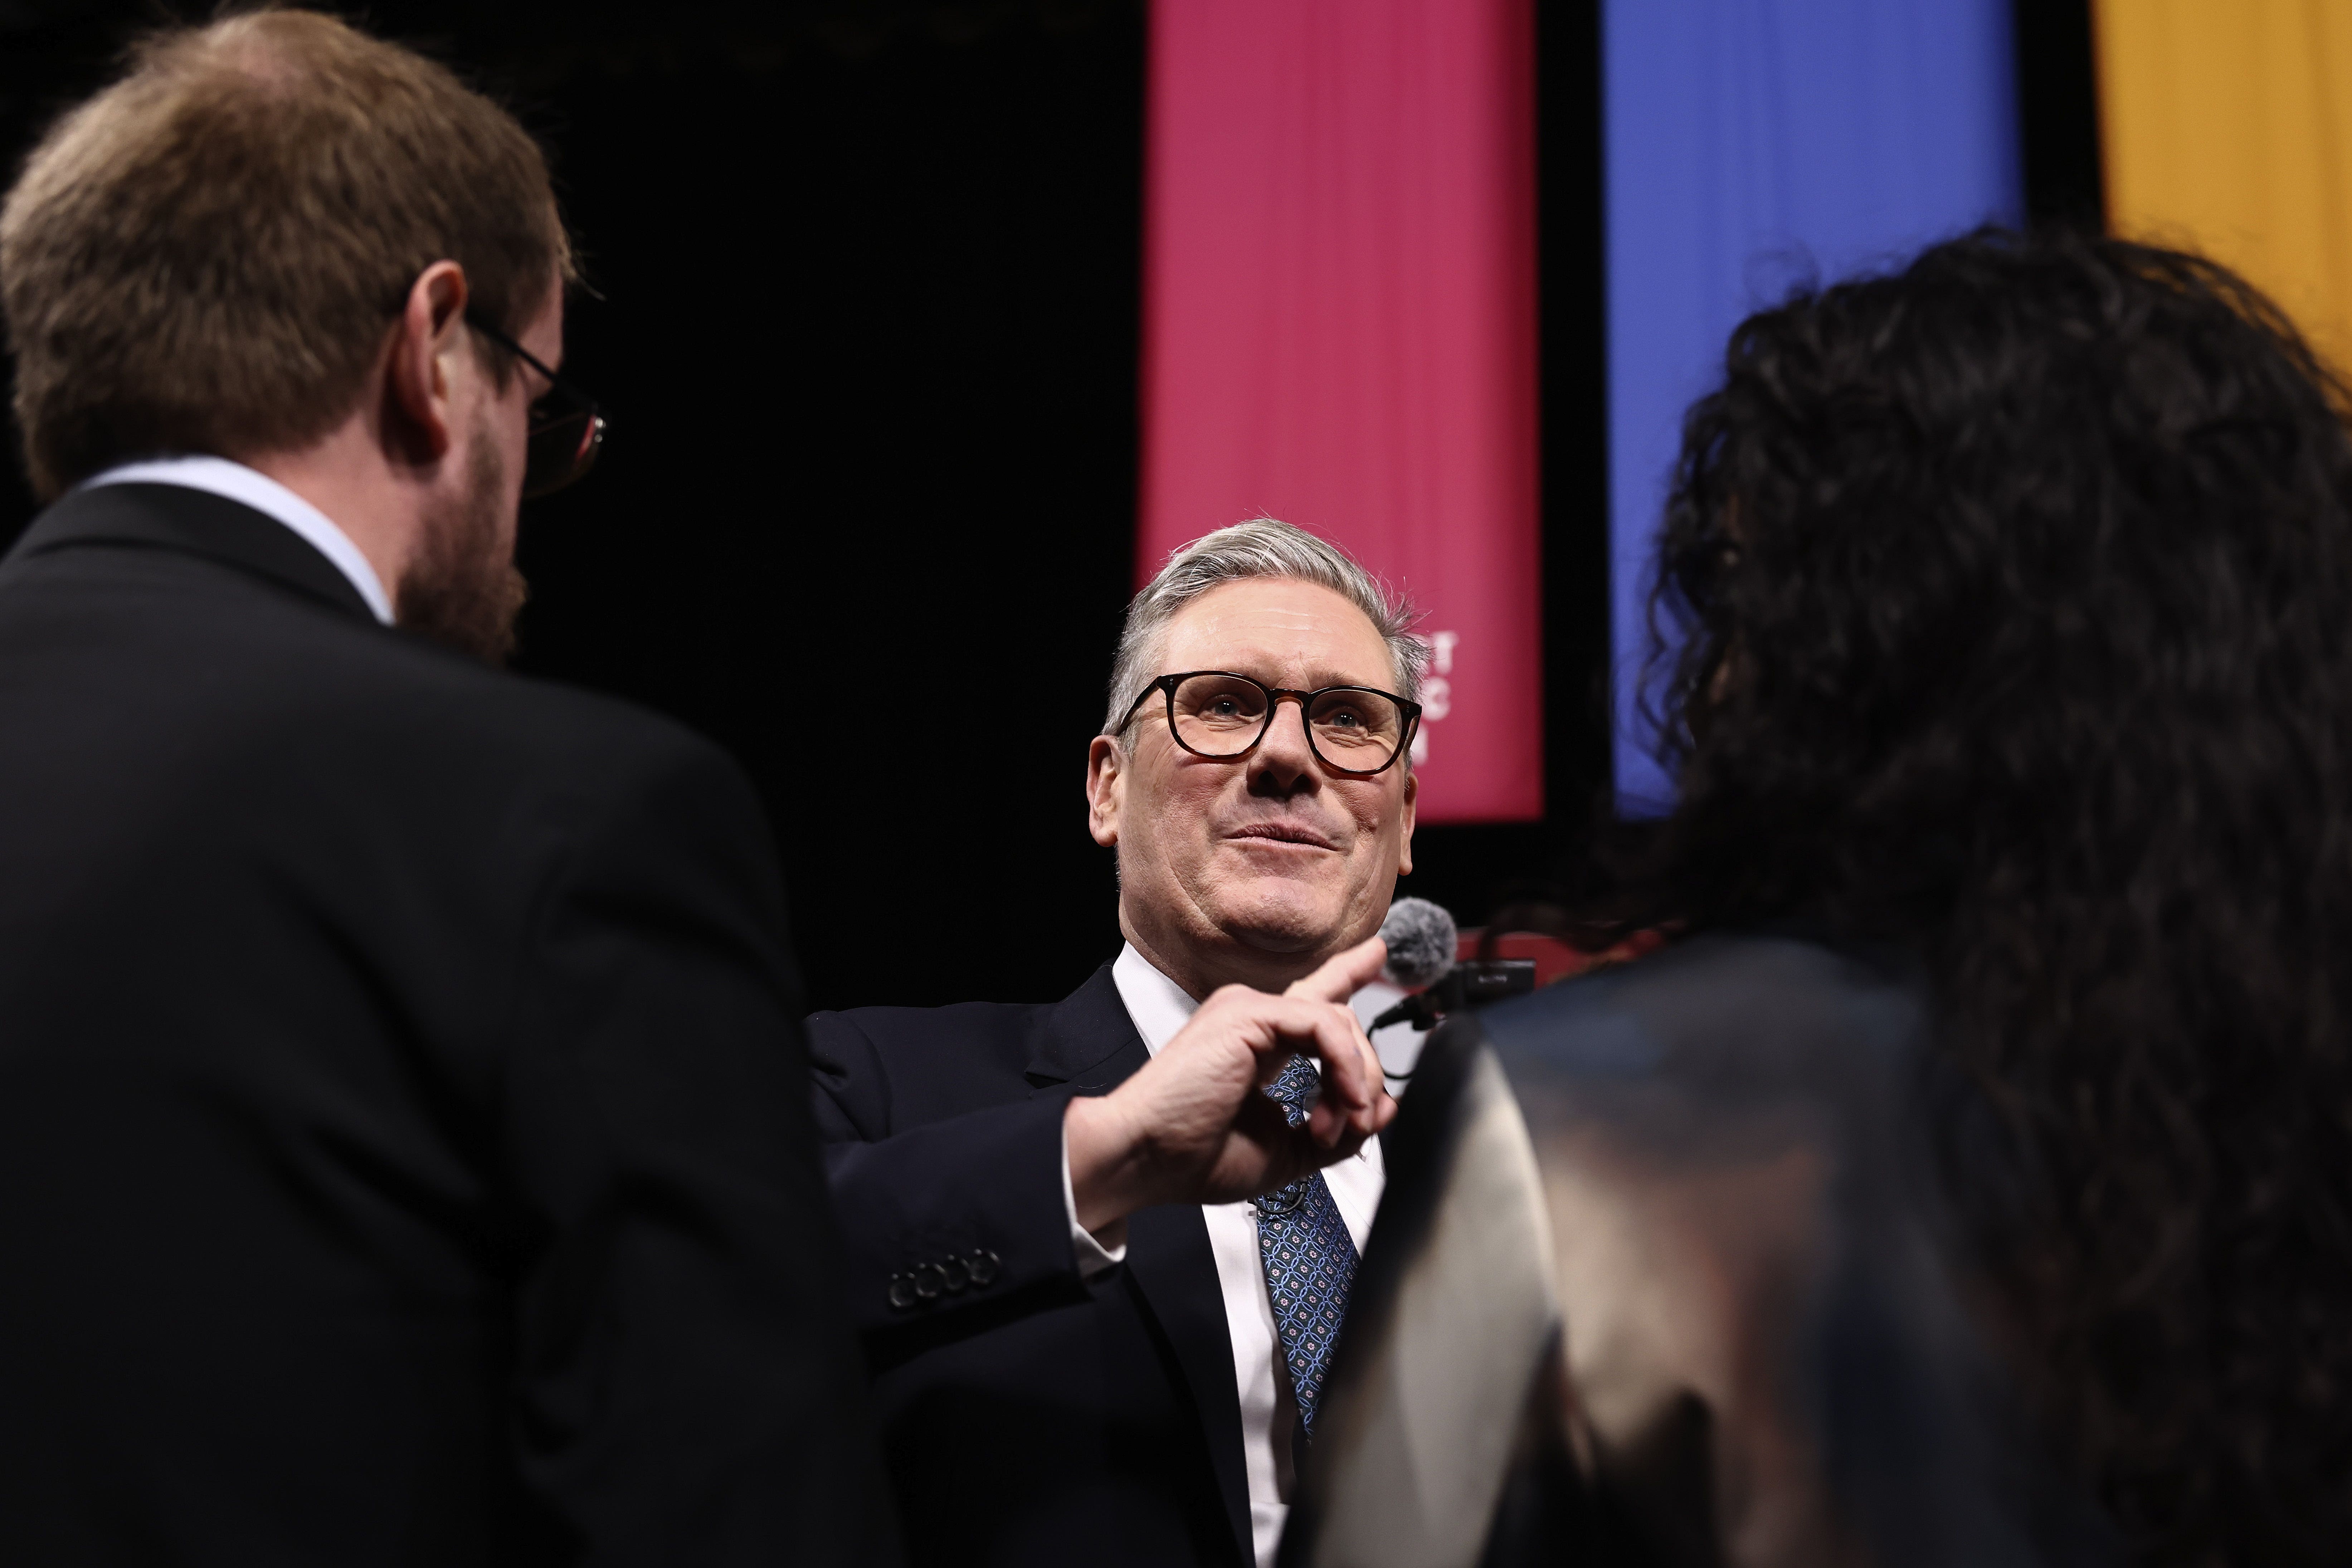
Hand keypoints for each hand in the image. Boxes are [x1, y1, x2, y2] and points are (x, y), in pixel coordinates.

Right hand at [1065, 936, 1397, 1233]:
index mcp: (1258, 1043)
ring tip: (1340, 1126)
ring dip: (1354, 1082)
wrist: (1144, 1159)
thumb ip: (1338, 1131)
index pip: (1313, 1000)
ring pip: (1339, 1021)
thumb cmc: (1194, 1158)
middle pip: (1341, 1021)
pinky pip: (1323, 1023)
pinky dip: (1343, 1066)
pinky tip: (1344, 1101)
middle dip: (1362, 1079)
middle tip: (1351, 1128)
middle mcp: (1253, 1018)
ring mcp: (1248, 1011)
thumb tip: (1384, 1109)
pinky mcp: (1247, 1014)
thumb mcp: (1286, 1152)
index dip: (1347, 973)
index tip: (1377, 952)